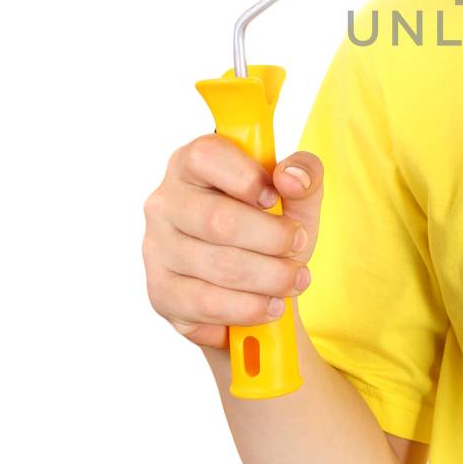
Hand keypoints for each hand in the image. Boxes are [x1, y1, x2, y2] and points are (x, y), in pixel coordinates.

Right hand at [142, 135, 323, 348]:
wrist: (256, 285)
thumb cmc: (269, 228)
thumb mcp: (297, 198)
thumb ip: (305, 174)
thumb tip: (290, 176)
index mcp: (192, 164)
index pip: (206, 156)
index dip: (247, 178)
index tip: (275, 198)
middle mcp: (165, 203)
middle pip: (219, 220)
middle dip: (274, 239)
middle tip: (300, 247)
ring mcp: (157, 249)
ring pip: (220, 266)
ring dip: (271, 277)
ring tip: (295, 280)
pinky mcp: (161, 292)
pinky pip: (208, 303)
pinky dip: (250, 307)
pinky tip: (270, 305)